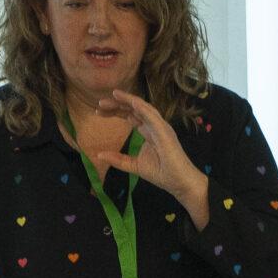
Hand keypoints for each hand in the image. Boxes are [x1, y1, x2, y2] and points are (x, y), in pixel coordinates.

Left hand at [77, 90, 209, 227]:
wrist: (178, 183)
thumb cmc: (162, 173)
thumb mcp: (134, 165)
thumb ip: (118, 159)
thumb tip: (100, 155)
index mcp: (148, 131)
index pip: (130, 115)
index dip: (115, 111)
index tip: (98, 110)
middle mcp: (155, 126)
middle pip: (134, 109)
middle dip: (117, 104)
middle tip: (99, 102)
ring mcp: (161, 128)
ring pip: (144, 108)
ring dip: (129, 100)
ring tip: (115, 94)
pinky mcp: (166, 133)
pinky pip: (154, 118)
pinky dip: (144, 110)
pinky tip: (133, 103)